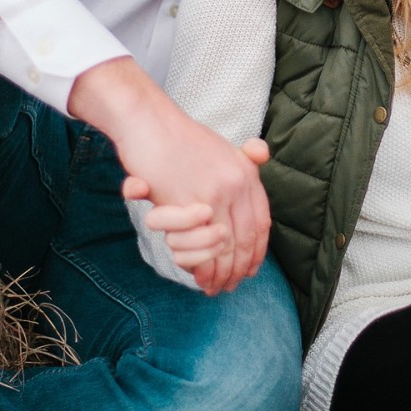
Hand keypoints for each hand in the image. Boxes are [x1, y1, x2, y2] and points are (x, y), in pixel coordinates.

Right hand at [123, 139, 270, 274]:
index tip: (251, 269)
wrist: (150, 124)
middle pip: (243, 239)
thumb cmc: (181, 138)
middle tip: (231, 286)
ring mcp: (211, 194)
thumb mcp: (222, 146)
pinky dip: (200, 265)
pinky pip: (197, 244)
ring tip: (214, 286)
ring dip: (219, 271)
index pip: (261, 222)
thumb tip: (261, 154)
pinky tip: (198, 275)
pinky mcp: (185, 204)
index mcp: (245, 173)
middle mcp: (235, 184)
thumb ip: (243, 158)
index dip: (257, 251)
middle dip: (238, 268)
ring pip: (223, 246)